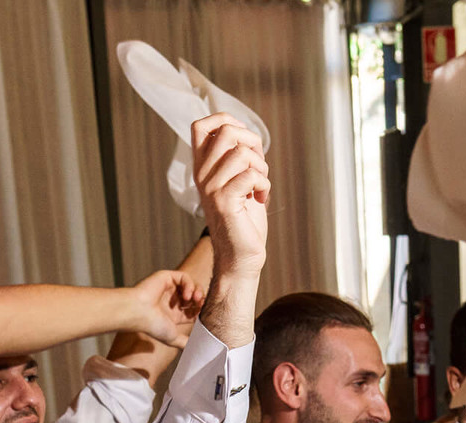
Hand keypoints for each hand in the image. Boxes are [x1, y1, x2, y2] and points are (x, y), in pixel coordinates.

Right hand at [127, 267, 202, 348]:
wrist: (139, 313)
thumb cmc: (152, 326)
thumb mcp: (173, 338)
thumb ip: (184, 343)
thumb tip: (195, 349)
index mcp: (173, 314)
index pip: (193, 310)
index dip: (200, 311)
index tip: (202, 316)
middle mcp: (171, 300)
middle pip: (194, 297)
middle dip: (200, 300)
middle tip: (201, 305)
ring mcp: (169, 288)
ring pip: (191, 285)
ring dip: (197, 291)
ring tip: (196, 299)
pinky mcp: (166, 277)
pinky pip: (184, 277)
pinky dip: (189, 285)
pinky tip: (187, 295)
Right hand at [192, 114, 268, 278]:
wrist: (241, 258)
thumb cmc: (244, 220)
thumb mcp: (240, 180)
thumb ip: (238, 156)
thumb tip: (247, 133)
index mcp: (202, 167)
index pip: (201, 125)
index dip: (226, 120)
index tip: (244, 141)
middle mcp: (202, 175)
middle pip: (226, 131)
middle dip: (253, 142)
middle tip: (259, 167)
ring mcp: (211, 188)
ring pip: (242, 153)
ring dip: (261, 168)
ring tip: (260, 187)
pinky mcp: (224, 202)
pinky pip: (251, 176)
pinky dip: (264, 186)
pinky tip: (261, 199)